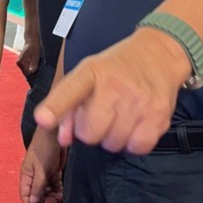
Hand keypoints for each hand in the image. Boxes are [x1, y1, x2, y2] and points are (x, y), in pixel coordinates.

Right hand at [16, 36, 40, 79]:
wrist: (31, 40)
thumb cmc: (34, 46)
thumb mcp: (36, 55)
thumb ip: (34, 63)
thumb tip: (32, 72)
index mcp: (21, 62)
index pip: (27, 74)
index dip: (34, 76)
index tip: (40, 77)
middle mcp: (19, 63)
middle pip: (27, 73)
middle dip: (33, 74)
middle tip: (41, 73)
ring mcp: (20, 63)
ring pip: (27, 71)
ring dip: (33, 71)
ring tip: (39, 68)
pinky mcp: (22, 62)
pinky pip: (27, 68)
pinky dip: (31, 68)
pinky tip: (36, 66)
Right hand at [19, 126, 64, 202]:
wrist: (55, 136)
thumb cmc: (44, 150)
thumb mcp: (41, 170)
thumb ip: (38, 186)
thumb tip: (32, 202)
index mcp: (26, 177)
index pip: (25, 195)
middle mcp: (34, 178)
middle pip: (37, 196)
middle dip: (44, 201)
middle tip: (53, 201)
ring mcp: (44, 175)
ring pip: (47, 192)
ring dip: (52, 196)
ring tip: (59, 196)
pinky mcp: (53, 173)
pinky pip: (54, 186)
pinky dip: (58, 191)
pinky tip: (61, 192)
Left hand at [34, 28, 189, 154]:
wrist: (159, 54)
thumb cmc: (115, 69)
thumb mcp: (87, 76)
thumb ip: (68, 107)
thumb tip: (63, 139)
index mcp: (92, 72)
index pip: (71, 90)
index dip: (55, 107)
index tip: (43, 119)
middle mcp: (115, 85)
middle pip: (90, 133)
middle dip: (91, 131)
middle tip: (101, 115)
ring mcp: (139, 101)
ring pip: (112, 144)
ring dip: (112, 137)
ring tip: (120, 116)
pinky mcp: (159, 116)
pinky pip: (137, 148)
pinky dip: (133, 143)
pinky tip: (135, 126)